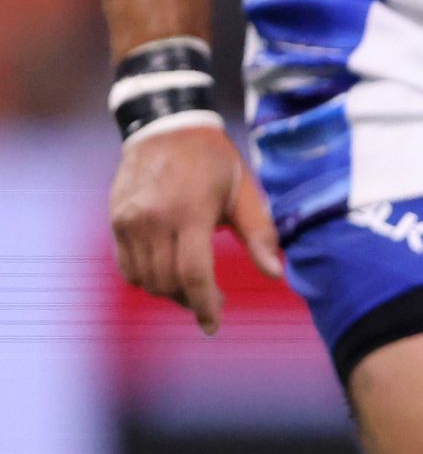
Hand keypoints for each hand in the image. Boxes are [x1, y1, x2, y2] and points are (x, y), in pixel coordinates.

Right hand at [108, 127, 282, 335]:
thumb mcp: (245, 191)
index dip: (205, 305)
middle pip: (167, 282)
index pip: (194, 274)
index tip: (214, 326)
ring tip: (193, 288)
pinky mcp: (116, 221)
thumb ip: (260, 234)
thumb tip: (276, 274)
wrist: (166, 127)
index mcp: (190, 212)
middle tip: (213, 300)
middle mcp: (153, 219)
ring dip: (169, 293)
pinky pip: (127, 267)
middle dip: (191, 301)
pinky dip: (147, 279)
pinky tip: (169, 272)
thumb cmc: (214, 160)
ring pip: (145, 280)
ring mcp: (129, 221)